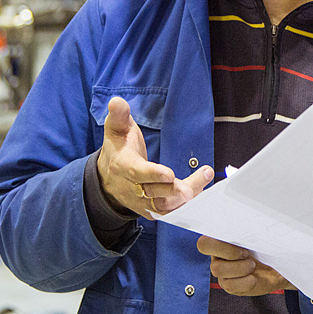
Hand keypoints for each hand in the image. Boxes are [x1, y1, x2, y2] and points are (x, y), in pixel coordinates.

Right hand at [96, 97, 212, 219]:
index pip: (137, 173)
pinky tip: (201, 192)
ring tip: (204, 180)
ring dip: (185, 198)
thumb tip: (117, 101)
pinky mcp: (151, 210)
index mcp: (122, 166)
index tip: (170, 174)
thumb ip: (118, 116)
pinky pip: (169, 212)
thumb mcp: (115, 129)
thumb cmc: (118, 148)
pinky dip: (185, 206)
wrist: (108, 177)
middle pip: (153, 193)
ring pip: (164, 206)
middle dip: (174, 191)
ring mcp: (141, 201)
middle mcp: (131, 188)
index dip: (153, 174)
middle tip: (191, 189)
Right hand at [197, 236, 295, 295]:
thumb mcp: (259, 235)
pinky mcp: (229, 285)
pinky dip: (245, 281)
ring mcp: (221, 270)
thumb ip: (247, 229)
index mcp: (221, 239)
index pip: (204, 240)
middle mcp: (217, 254)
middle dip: (231, 252)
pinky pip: (229, 285)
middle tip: (246, 253)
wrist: (277, 268)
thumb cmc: (267, 248)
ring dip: (241, 267)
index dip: (219, 243)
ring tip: (252, 265)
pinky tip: (253, 278)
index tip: (238, 242)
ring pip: (217, 270)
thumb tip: (244, 218)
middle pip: (207, 250)